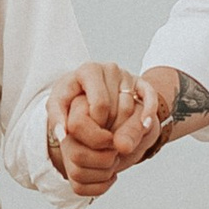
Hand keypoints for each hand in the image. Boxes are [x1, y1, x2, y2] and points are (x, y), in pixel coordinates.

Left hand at [49, 62, 144, 196]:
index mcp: (89, 70)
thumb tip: (62, 134)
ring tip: (112, 138)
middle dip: (109, 129)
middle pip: (117, 109)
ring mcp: (128, 76)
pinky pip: (150, 98)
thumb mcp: (59, 105)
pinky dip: (148, 113)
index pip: (101, 104)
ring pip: (133, 109)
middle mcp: (110, 69)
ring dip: (124, 129)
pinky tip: (144, 126)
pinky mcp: (141, 84)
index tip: (90, 135)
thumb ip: (58, 118)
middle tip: (101, 140)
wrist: (87, 92)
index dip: (96, 125)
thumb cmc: (71, 99)